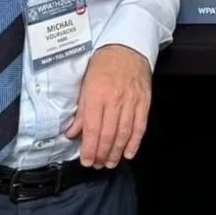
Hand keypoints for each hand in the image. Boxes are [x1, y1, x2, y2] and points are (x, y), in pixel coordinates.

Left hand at [65, 45, 151, 168]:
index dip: (89, 149)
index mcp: (96, 95)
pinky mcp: (143, 103)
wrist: (127, 48)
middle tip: (97, 165)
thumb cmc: (102, 65)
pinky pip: (140, 126)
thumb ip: (80, 112)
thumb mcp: (85, 85)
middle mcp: (114, 100)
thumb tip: (71, 133)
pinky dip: (134, 142)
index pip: (92, 128)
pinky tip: (128, 154)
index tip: (86, 161)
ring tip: (110, 163)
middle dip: (101, 154)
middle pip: (108, 134)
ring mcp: (131, 102)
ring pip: (124, 133)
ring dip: (116, 152)